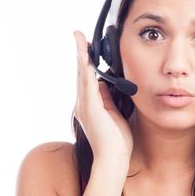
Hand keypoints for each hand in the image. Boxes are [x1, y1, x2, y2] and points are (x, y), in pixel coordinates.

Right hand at [73, 30, 132, 169]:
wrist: (113, 160)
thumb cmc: (116, 143)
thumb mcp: (115, 115)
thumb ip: (109, 100)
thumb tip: (105, 84)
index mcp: (90, 106)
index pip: (87, 79)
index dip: (86, 62)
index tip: (86, 47)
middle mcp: (84, 104)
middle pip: (82, 73)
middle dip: (81, 53)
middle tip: (78, 36)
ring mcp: (85, 106)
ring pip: (82, 75)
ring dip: (81, 56)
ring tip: (79, 39)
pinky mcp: (91, 109)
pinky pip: (88, 85)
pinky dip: (86, 70)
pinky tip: (86, 58)